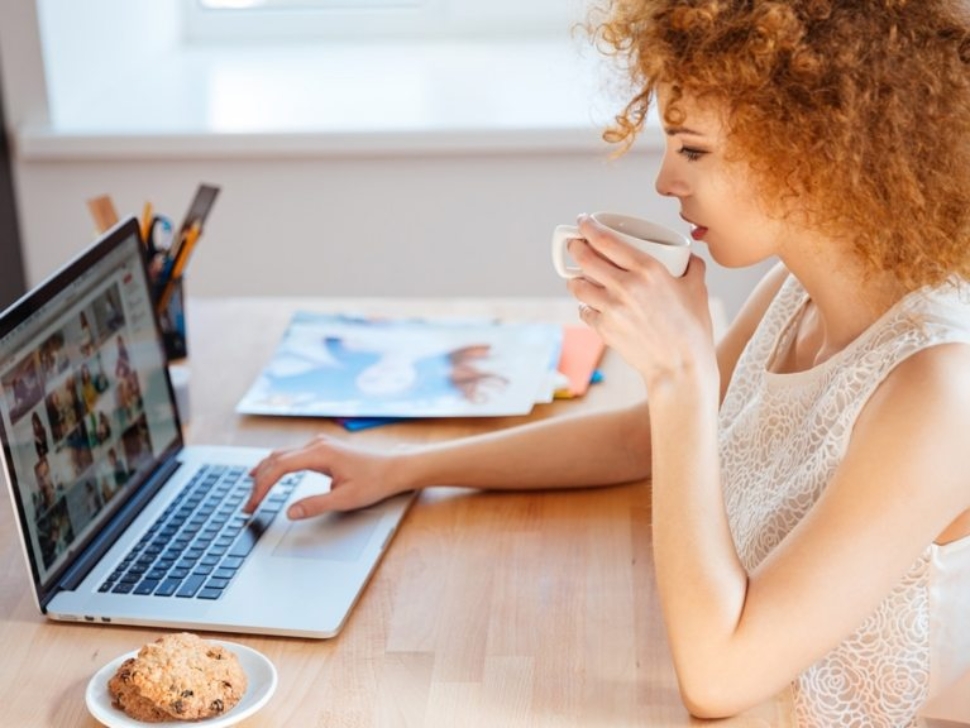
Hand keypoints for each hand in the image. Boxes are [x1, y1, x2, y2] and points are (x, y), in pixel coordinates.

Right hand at [244, 435, 409, 518]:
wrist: (395, 468)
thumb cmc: (375, 482)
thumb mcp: (345, 499)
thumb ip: (315, 505)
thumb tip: (290, 512)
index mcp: (320, 453)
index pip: (279, 467)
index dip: (261, 487)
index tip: (252, 506)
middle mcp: (316, 444)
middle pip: (275, 459)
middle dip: (258, 482)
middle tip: (248, 506)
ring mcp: (318, 444)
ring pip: (280, 455)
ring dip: (264, 472)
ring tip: (251, 493)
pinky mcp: (321, 448)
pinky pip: (290, 454)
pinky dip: (275, 466)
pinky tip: (267, 473)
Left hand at [565, 215, 716, 390]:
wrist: (680, 368)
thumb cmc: (692, 329)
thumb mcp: (698, 290)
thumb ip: (693, 267)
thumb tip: (688, 256)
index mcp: (648, 270)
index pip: (606, 240)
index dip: (588, 227)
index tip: (583, 221)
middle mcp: (625, 286)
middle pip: (585, 259)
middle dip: (575, 247)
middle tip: (575, 245)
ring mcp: (611, 309)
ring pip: (578, 285)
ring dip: (575, 278)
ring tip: (578, 277)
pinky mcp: (604, 329)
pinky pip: (584, 311)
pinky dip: (585, 306)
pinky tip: (590, 305)